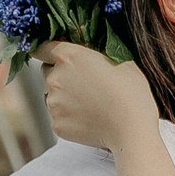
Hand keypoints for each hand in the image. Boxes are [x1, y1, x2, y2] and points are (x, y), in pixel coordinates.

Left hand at [37, 41, 159, 150]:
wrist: (132, 127)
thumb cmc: (131, 92)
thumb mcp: (120, 60)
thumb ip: (98, 55)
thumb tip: (93, 56)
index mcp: (69, 57)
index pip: (42, 48)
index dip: (47, 51)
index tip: (52, 56)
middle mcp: (55, 78)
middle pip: (47, 72)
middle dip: (61, 75)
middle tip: (83, 83)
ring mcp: (54, 103)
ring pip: (52, 96)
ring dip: (65, 97)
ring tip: (90, 104)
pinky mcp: (57, 124)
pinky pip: (58, 116)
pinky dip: (69, 117)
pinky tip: (89, 118)